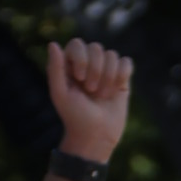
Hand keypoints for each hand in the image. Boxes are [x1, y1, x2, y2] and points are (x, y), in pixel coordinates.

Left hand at [48, 37, 133, 163]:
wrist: (96, 136)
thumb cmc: (75, 116)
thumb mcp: (60, 94)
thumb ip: (55, 68)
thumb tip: (53, 44)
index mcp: (70, 64)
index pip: (77, 44)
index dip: (81, 58)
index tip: (79, 78)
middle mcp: (87, 63)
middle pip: (96, 48)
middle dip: (95, 70)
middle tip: (91, 91)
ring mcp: (105, 70)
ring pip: (112, 55)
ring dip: (108, 77)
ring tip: (102, 95)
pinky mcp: (121, 78)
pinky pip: (126, 63)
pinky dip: (122, 75)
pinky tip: (116, 90)